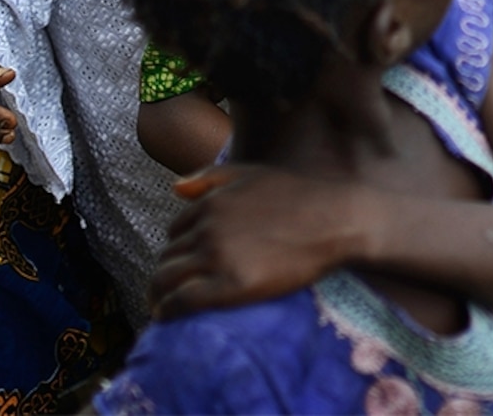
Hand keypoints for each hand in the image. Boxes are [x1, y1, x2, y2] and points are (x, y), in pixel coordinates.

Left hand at [153, 164, 368, 318]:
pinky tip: (165, 316)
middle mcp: (208, 229)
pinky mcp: (231, 286)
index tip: (179, 264)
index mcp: (211, 202)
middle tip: (165, 290)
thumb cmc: (298, 196)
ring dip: (158, 294)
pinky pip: (184, 301)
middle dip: (163, 274)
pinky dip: (168, 310)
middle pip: (167, 257)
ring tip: (159, 306)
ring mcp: (218, 257)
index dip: (175, 250)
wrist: (334, 220)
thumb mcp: (251, 174)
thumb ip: (210, 178)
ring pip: (168, 279)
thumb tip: (175, 188)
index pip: (174, 231)